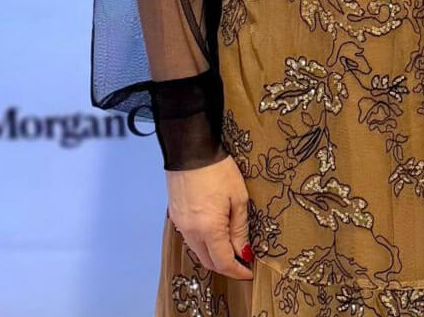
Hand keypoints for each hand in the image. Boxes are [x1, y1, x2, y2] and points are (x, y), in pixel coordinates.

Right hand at [165, 153, 253, 280]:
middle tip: (241, 261)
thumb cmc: (219, 171)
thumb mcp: (238, 197)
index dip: (237, 271)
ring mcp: (180, 225)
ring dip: (213, 255)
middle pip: (208, 261)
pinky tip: (213, 234)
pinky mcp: (174, 216)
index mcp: (209, 230)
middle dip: (225, 266)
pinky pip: (190, 239)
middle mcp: (191, 233)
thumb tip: (243, 252)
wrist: (190, 150)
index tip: (249, 273)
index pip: (223, 262)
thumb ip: (239, 228)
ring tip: (230, 248)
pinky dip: (203, 243)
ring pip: (198, 251)